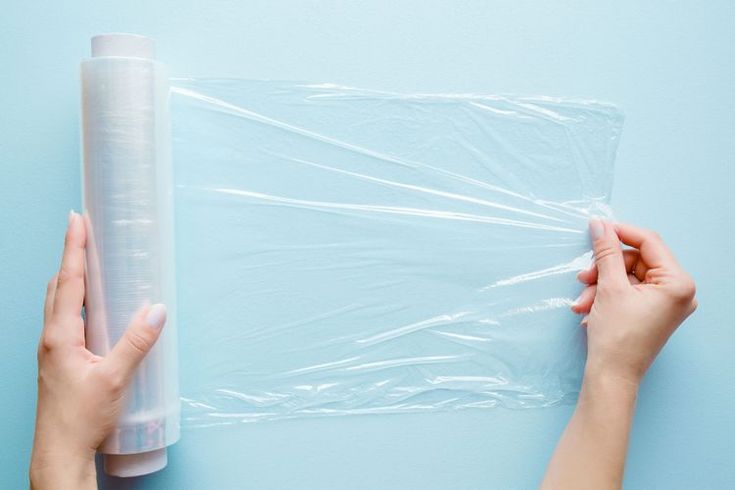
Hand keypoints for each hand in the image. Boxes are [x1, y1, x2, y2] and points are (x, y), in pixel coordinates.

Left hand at [30, 211, 166, 489]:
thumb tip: (157, 310)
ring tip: (88, 261)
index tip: (76, 219)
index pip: (67, 281)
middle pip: (57, 285)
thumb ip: (136, 343)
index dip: (72, 248)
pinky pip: (64, 319)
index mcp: (59, 336)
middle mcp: (51, 338)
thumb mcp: (115, 379)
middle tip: (84, 232)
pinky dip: (74, 300)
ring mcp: (52, 350)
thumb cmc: (80, 419)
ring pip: (57, 302)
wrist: (60, 451)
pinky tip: (92, 307)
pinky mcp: (59, 360)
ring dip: (70, 277)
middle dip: (69, 256)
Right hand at [572, 220, 696, 384]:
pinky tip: (589, 308)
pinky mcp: (653, 312)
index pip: (649, 242)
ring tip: (583, 301)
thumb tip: (600, 225)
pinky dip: (607, 295)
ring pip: (628, 276)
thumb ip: (606, 252)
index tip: (597, 228)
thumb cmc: (617, 338)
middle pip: (636, 260)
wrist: (612, 376)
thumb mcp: (609, 287)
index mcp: (678, 283)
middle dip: (605, 268)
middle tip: (584, 277)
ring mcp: (666, 303)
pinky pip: (629, 290)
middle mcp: (678, 292)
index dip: (620, 232)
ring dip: (601, 284)